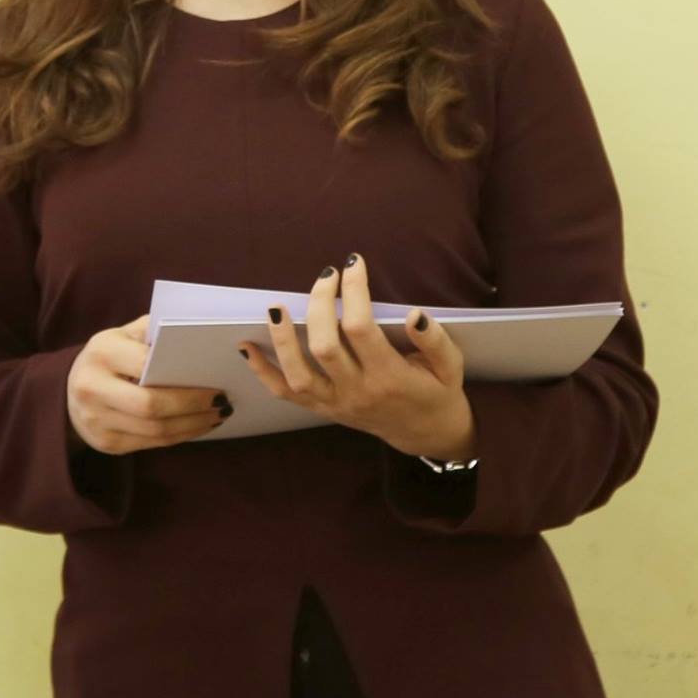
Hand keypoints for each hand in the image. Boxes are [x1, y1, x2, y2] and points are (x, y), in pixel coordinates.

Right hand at [66, 313, 229, 454]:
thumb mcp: (125, 335)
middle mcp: (92, 387)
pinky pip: (152, 444)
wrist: (67, 389)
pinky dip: (181, 436)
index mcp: (101, 352)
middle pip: (151, 405)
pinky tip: (198, 425)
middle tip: (222, 401)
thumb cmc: (110, 357)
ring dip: (193, 425)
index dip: (184, 378)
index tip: (216, 380)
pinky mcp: (106, 442)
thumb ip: (156, 332)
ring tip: (218, 414)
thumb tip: (202, 337)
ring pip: (155, 430)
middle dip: (193, 406)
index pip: (146, 365)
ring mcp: (96, 420)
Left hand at [237, 254, 476, 460]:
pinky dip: (263, 371)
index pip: (361, 328)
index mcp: (390, 377)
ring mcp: (336, 403)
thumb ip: (434, 340)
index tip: (352, 265)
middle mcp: (358, 392)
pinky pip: (285, 393)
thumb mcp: (450, 366)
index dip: (353, 292)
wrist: (426, 433)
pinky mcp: (322, 409)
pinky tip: (247, 346)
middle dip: (319, 304)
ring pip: (298, 374)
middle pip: (324, 346)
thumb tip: (414, 314)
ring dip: (282, 339)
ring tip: (276, 307)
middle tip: (325, 275)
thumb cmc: (437, 391)